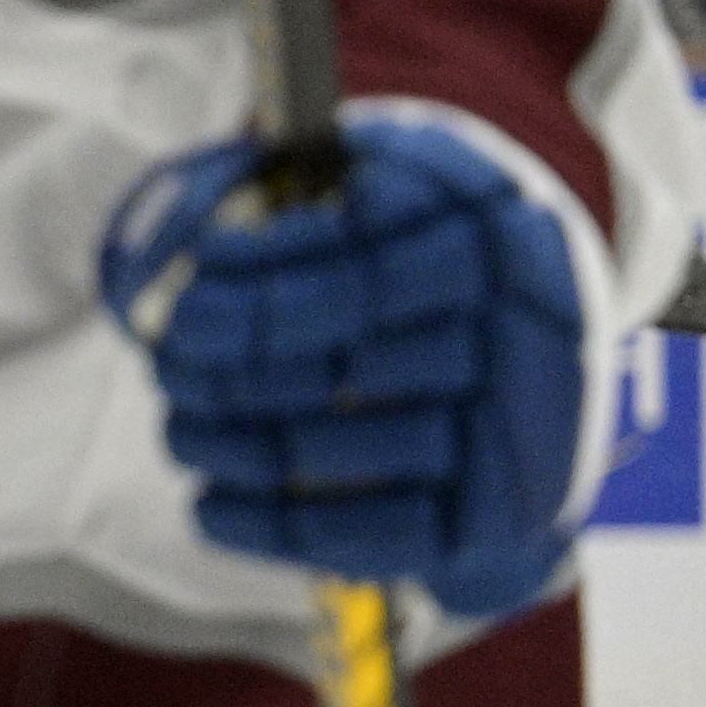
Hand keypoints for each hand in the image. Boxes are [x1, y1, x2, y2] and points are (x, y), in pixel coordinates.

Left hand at [101, 117, 588, 618]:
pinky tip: (208, 504)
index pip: (378, 267)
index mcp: (511, 236)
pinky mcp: (502, 516)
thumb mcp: (401, 180)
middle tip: (168, 362)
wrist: (536, 374)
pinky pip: (380, 533)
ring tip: (178, 430)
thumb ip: (322, 173)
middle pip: (358, 363)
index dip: (276, 279)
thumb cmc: (435, 257)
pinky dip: (281, 525)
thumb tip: (213, 202)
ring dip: (246, 445)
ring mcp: (526, 433)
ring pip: (356, 449)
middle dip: (242, 367)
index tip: (193, 282)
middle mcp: (537, 335)